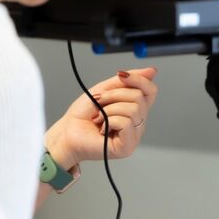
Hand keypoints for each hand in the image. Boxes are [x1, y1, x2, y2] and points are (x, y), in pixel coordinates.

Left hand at [44, 67, 158, 169]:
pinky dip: (109, 121)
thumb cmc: (82, 115)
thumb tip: (152, 71)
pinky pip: (126, 123)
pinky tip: (102, 129)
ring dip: (109, 109)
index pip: (150, 91)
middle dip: (114, 95)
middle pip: (140, 98)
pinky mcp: (127, 146)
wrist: (66, 132)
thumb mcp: (105, 89)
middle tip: (100, 103)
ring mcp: (134, 135)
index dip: (139, 80)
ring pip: (134, 109)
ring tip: (99, 118)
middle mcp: (137, 122)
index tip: (121, 76)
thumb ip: (128, 80)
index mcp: (135, 108)